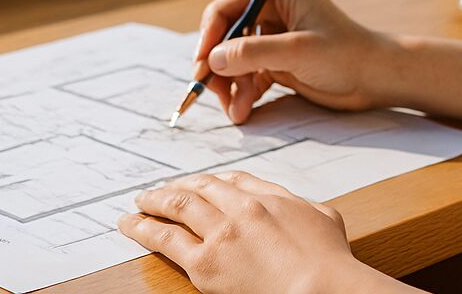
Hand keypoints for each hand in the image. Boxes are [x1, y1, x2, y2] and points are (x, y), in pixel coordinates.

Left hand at [120, 171, 380, 293]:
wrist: (320, 287)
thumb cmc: (329, 261)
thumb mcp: (322, 216)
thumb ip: (299, 206)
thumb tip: (292, 206)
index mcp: (269, 197)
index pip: (233, 180)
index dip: (212, 181)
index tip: (200, 183)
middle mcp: (241, 208)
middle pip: (200, 188)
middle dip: (177, 187)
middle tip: (161, 191)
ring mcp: (221, 233)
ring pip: (177, 207)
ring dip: (154, 201)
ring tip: (138, 204)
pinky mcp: (204, 263)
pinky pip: (166, 240)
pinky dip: (144, 228)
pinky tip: (132, 225)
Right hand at [194, 0, 392, 122]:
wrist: (377, 79)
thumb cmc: (347, 55)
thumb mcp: (298, 52)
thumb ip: (253, 53)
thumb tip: (212, 59)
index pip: (229, 7)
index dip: (210, 36)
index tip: (201, 65)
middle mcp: (273, 9)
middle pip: (227, 35)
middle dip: (218, 66)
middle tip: (212, 93)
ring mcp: (275, 36)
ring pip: (235, 59)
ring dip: (230, 85)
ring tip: (235, 112)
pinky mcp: (278, 61)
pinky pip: (249, 75)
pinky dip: (243, 93)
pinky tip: (243, 112)